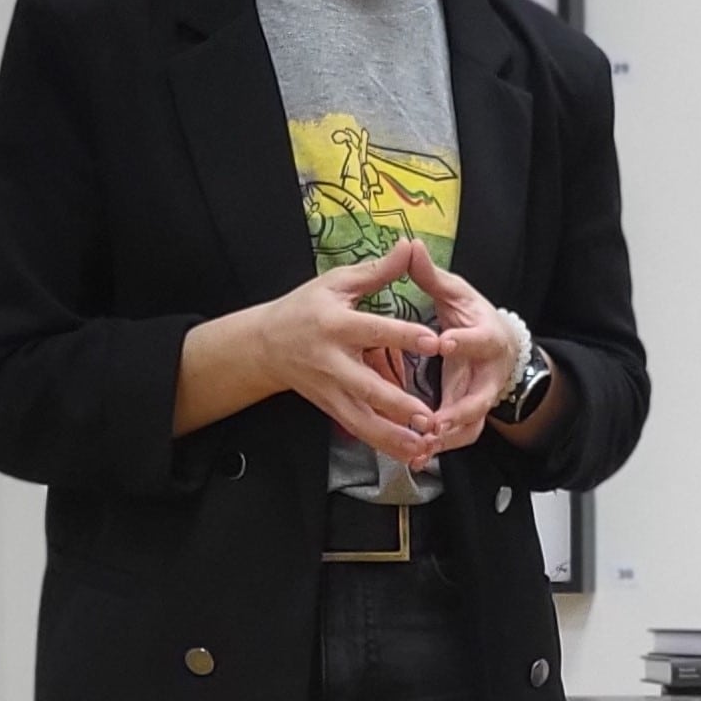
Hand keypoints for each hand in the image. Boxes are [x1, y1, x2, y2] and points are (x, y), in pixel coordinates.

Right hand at [235, 246, 451, 465]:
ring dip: (393, 436)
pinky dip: (384, 445)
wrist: (265, 344)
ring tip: (424, 446)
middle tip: (428, 415)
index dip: (404, 336)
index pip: (374, 331)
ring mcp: (331, 391)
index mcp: (337, 325)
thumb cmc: (306, 307)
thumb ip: (377, 271)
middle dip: (397, 404)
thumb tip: (410, 246)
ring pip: (363, 420)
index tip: (435, 342)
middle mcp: (333, 362)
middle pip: (367, 387)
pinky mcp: (332, 408)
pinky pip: (360, 431)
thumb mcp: (337, 282)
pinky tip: (410, 454)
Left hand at [404, 245, 526, 452]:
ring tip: (423, 446)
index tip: (444, 344)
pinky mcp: (472, 415)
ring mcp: (483, 397)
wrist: (499, 345)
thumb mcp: (455, 293)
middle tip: (435, 420)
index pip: (480, 339)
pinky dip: (440, 447)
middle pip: (482, 396)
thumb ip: (431, 276)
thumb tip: (410, 245)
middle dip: (459, 410)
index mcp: (489, 336)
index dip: (465, 342)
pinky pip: (459, 436)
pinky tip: (416, 455)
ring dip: (449, 437)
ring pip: (472, 424)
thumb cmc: (472, 315)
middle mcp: (491, 372)